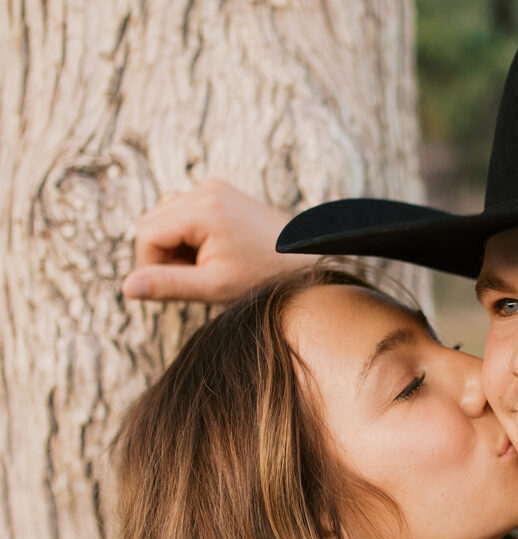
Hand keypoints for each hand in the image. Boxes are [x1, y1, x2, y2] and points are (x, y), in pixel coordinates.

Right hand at [124, 179, 314, 302]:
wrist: (307, 260)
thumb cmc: (266, 276)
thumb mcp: (215, 286)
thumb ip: (168, 285)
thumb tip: (126, 288)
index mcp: (202, 208)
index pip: (146, 234)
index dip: (153, 266)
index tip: (183, 284)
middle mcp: (205, 189)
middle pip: (152, 223)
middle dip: (165, 255)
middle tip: (199, 276)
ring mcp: (213, 187)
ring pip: (165, 218)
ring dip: (176, 246)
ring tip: (210, 265)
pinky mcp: (220, 192)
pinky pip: (183, 213)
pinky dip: (189, 236)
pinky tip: (216, 252)